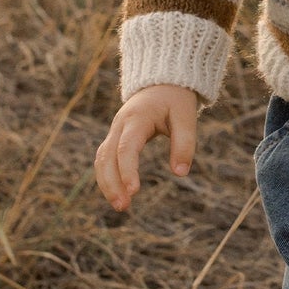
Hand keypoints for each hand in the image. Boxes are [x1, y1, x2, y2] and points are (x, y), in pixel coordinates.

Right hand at [94, 85, 198, 211]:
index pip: (126, 147)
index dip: (127, 170)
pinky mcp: (115, 137)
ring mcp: (114, 130)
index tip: (134, 191)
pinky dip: (107, 177)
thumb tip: (181, 174)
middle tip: (123, 207)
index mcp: (137, 118)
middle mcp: (120, 124)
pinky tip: (117, 194)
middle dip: (112, 183)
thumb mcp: (186, 118)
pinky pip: (104, 159)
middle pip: (107, 156)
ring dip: (107, 183)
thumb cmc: (175, 100)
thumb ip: (185, 144)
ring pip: (102, 159)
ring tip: (120, 206)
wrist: (162, 82)